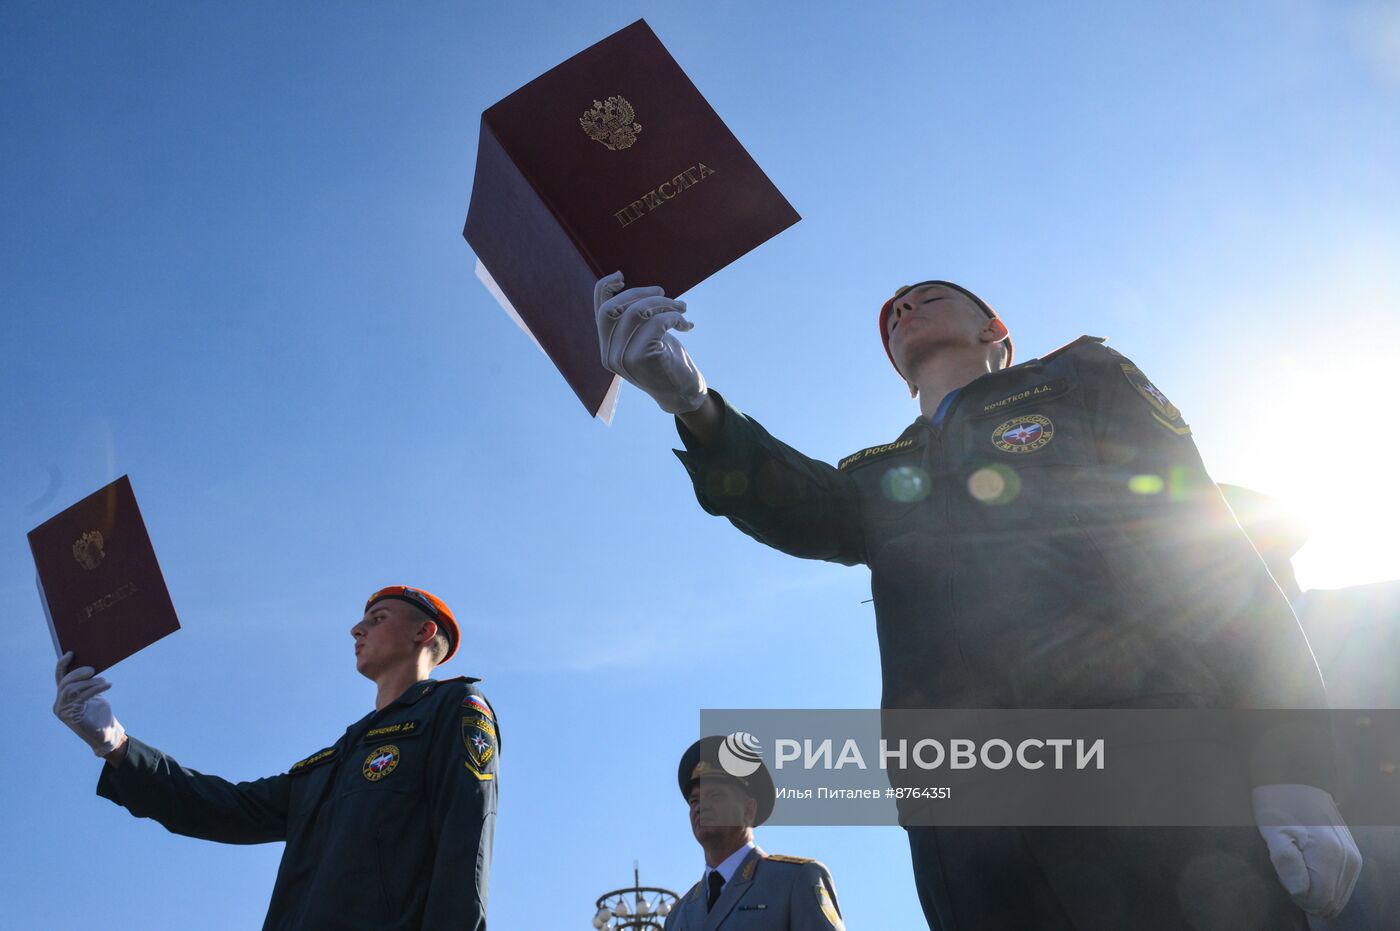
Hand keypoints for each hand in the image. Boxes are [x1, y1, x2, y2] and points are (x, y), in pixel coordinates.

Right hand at [53, 652, 126, 756]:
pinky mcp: (70, 717)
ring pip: (70, 689)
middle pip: (64, 682)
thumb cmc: (101, 714)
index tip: (71, 652)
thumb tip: (91, 666)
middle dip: (78, 673)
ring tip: (104, 681)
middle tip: (93, 669)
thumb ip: (88, 683)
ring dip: (88, 682)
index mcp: (64, 697)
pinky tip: (107, 685)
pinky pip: (80, 697)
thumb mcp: (94, 694)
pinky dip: (94, 689)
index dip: (63, 664)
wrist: (106, 734)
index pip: (60, 678)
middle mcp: (59, 704)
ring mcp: (62, 711)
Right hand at [594, 271, 706, 413]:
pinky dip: (675, 317)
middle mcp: (609, 355)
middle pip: (616, 307)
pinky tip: (686, 325)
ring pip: (638, 311)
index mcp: (607, 348)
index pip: (600, 310)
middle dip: (643, 293)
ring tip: (682, 308)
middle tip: (666, 295)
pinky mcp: (640, 359)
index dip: (605, 288)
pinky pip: (656, 321)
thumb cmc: (667, 362)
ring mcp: (622, 358)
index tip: (621, 276)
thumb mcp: (647, 337)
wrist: (684, 396)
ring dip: (665, 303)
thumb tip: (633, 288)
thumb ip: (634, 321)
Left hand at [1253, 784, 1361, 917]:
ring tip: (1298, 868)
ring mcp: (1354, 858)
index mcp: (1329, 857)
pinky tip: (1311, 868)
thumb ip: (1286, 862)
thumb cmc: (1279, 806)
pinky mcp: (1354, 855)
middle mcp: (1348, 860)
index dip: (1298, 896)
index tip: (1285, 878)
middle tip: (1290, 873)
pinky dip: (1327, 883)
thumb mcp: (1272, 832)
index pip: (1318, 901)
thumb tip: (1300, 890)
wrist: (1297, 780)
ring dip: (1317, 890)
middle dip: (1308, 895)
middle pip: (1330, 901)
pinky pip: (1343, 884)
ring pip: (1337, 895)